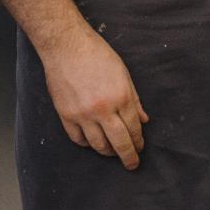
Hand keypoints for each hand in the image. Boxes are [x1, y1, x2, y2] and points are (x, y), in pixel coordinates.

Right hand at [38, 27, 148, 169]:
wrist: (66, 46)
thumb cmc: (97, 55)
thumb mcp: (123, 73)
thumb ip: (134, 99)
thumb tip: (143, 120)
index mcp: (121, 96)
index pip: (133, 128)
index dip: (138, 141)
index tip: (140, 147)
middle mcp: (103, 109)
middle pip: (119, 143)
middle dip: (128, 156)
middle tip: (132, 164)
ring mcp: (83, 114)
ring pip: (98, 145)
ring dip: (108, 152)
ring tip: (113, 153)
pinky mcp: (66, 115)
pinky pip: (78, 139)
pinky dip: (87, 144)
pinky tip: (93, 142)